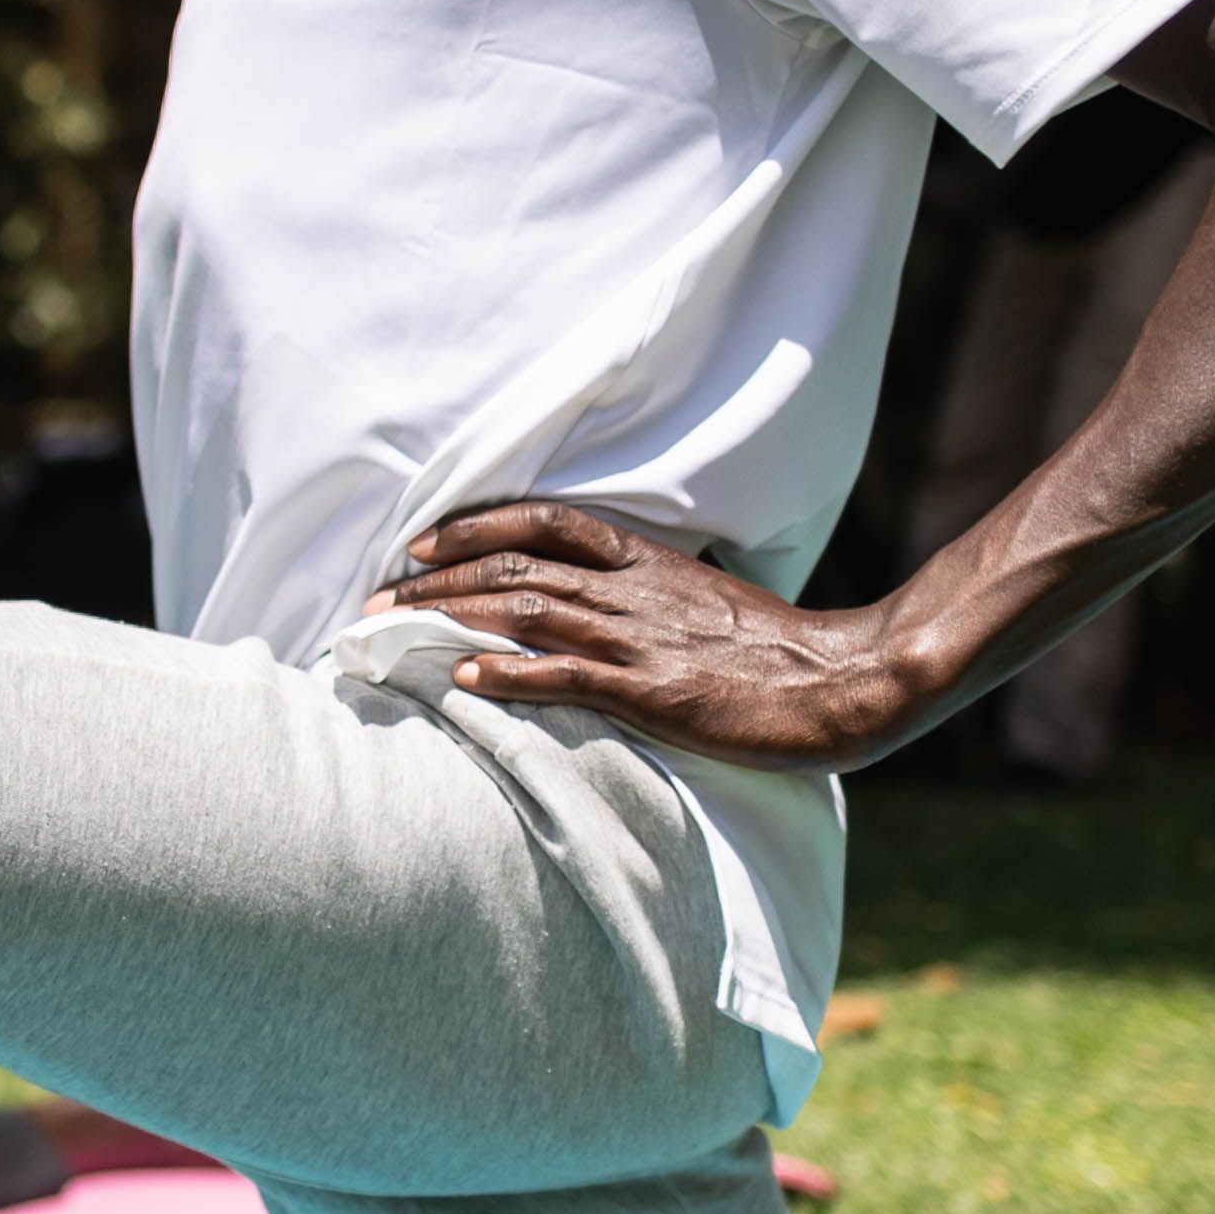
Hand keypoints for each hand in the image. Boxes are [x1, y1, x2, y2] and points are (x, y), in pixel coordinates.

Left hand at [373, 501, 935, 770]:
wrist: (839, 682)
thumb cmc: (775, 651)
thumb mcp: (704, 602)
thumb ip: (651, 595)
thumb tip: (602, 599)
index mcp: (646, 562)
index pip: (543, 522)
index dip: (475, 526)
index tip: (421, 542)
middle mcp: (631, 591)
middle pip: (514, 562)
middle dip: (436, 576)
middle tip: (375, 593)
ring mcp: (637, 640)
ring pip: (523, 609)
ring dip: (449, 616)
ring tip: (390, 626)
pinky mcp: (650, 691)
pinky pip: (563, 675)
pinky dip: (505, 674)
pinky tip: (458, 680)